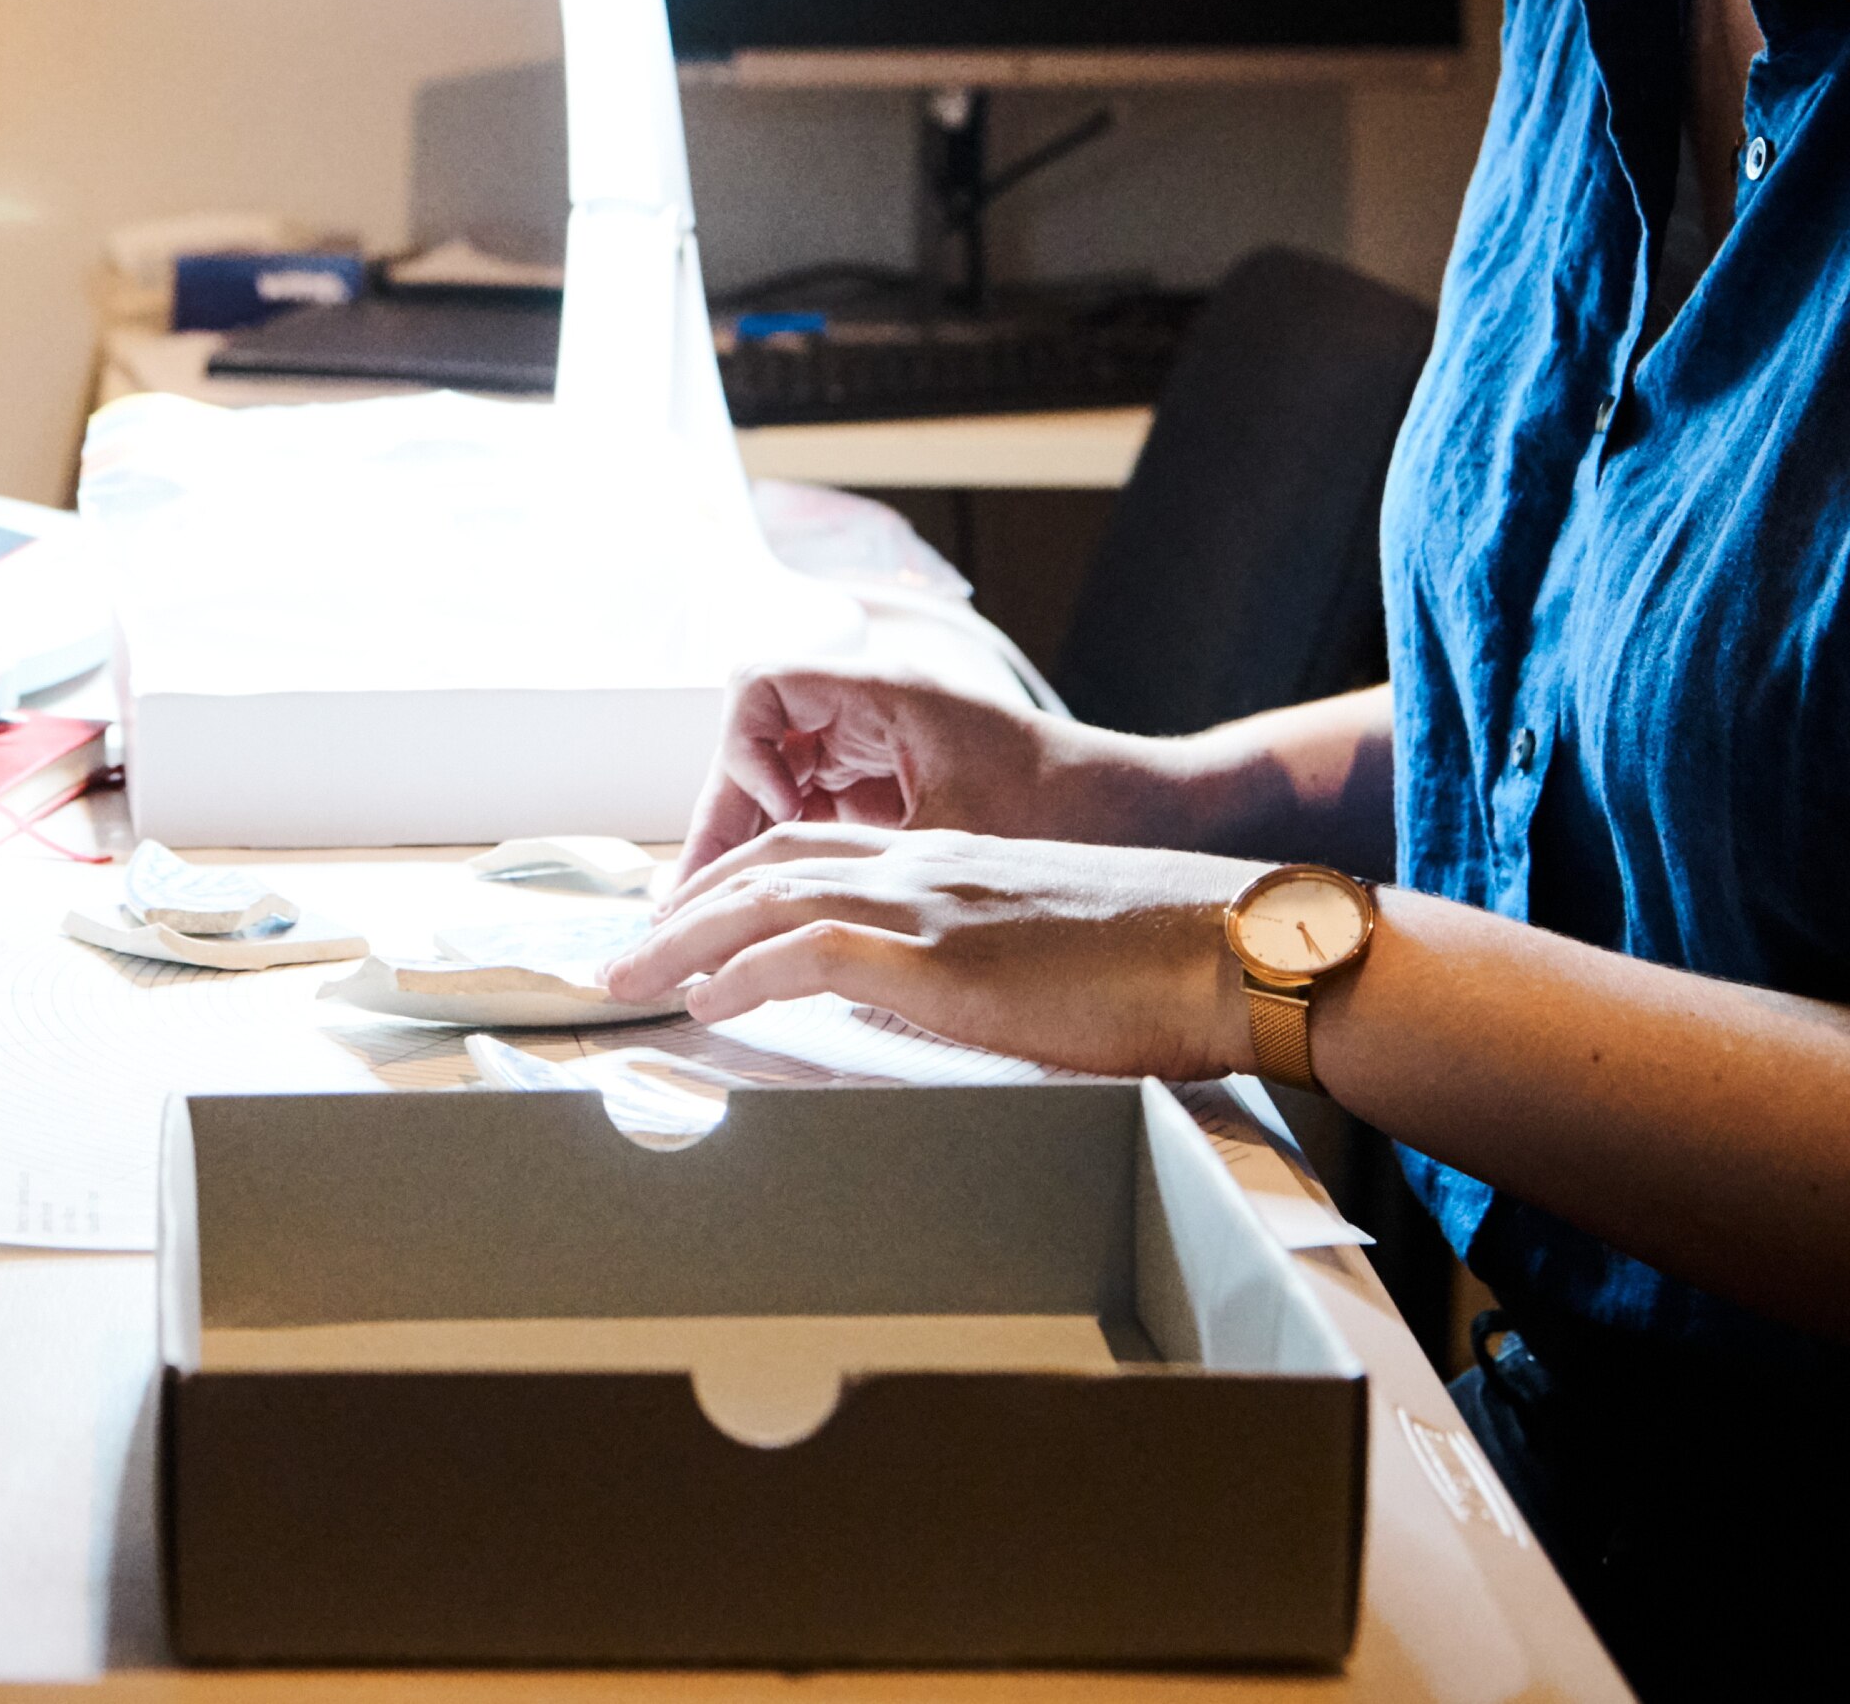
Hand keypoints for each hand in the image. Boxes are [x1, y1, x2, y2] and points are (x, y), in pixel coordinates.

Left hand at [600, 821, 1256, 1081]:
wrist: (1228, 946)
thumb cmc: (1161, 958)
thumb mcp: (1046, 940)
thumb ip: (977, 953)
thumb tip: (931, 997)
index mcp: (949, 856)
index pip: (811, 849)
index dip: (737, 879)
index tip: (686, 916)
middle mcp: (925, 863)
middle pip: (767, 862)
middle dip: (682, 905)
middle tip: (621, 950)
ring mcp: (929, 904)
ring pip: (767, 898)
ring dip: (683, 938)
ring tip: (626, 976)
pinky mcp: (941, 956)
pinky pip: (810, 952)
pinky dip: (745, 972)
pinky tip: (706, 1000)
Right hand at [678, 655, 1165, 881]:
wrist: (1159, 818)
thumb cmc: (1076, 815)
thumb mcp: (958, 840)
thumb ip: (864, 866)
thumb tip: (781, 917)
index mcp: (886, 695)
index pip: (759, 689)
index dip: (743, 755)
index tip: (774, 815)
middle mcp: (876, 712)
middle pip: (757, 748)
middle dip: (719, 825)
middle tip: (683, 910)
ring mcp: (885, 751)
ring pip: (780, 787)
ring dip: (746, 849)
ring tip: (711, 928)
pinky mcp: (899, 792)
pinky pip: (817, 813)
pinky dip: (788, 861)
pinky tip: (771, 922)